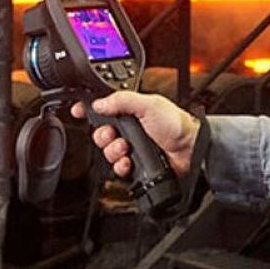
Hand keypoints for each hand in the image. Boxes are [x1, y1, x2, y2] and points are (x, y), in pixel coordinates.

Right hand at [72, 91, 198, 178]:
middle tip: (114, 134)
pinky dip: (120, 166)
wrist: (191, 149)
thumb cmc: (176, 123)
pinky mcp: (135, 165)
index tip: (78, 111)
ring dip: (113, 151)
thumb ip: (122, 100)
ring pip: (107, 152)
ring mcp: (132, 148)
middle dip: (104, 135)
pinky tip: (128, 162)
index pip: (102, 108)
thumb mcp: (149, 104)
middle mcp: (129, 130)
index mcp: (130, 111)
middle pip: (100, 133)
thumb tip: (100, 103)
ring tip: (126, 148)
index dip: (88, 110)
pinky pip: (117, 169)